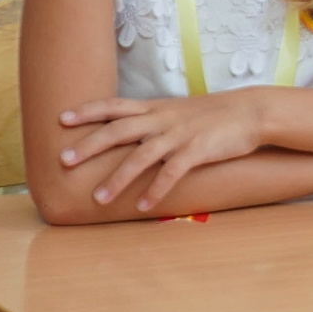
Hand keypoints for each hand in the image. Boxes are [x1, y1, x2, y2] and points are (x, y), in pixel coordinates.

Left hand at [55, 92, 266, 211]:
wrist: (250, 112)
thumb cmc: (212, 115)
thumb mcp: (178, 111)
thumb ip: (152, 122)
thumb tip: (127, 135)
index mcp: (155, 108)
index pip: (115, 106)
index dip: (88, 111)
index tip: (62, 119)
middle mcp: (162, 119)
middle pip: (118, 130)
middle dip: (89, 145)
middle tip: (64, 160)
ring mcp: (179, 135)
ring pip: (141, 155)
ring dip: (118, 178)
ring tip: (98, 199)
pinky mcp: (198, 150)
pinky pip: (172, 172)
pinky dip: (157, 189)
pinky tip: (144, 205)